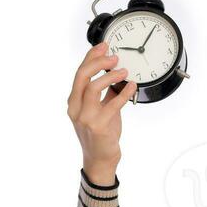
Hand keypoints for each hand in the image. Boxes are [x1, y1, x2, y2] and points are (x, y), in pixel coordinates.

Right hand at [68, 41, 135, 179]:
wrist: (99, 160)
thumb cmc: (100, 135)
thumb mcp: (99, 110)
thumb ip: (104, 93)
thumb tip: (115, 73)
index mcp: (74, 102)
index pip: (80, 73)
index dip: (91, 57)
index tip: (104, 46)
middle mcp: (76, 108)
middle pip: (82, 76)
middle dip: (99, 62)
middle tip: (114, 57)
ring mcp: (86, 117)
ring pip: (93, 87)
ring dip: (110, 76)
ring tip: (124, 71)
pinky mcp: (98, 126)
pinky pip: (112, 104)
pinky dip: (123, 93)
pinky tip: (131, 86)